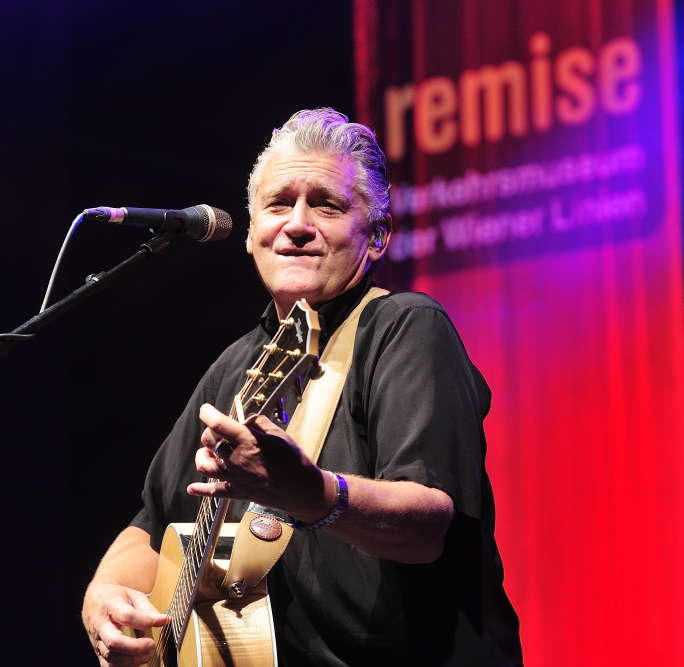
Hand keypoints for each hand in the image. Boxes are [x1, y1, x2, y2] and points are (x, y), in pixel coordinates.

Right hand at [82, 582, 167, 666]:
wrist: (93, 600)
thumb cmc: (115, 597)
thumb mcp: (132, 595)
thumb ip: (148, 609)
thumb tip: (164, 620)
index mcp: (111, 605)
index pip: (127, 616)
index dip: (144, 621)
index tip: (159, 622)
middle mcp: (101, 624)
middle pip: (114, 641)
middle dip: (135, 647)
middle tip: (151, 644)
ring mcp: (97, 639)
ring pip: (109, 656)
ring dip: (130, 660)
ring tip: (147, 655)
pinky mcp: (97, 650)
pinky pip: (106, 664)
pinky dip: (121, 666)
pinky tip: (134, 662)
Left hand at [187, 403, 335, 522]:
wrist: (302, 490)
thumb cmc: (294, 460)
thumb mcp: (280, 435)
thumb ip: (260, 424)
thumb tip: (247, 421)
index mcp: (247, 442)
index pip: (218, 425)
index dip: (208, 414)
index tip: (206, 409)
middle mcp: (236, 460)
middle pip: (209, 443)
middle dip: (210, 433)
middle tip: (218, 431)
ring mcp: (235, 478)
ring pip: (205, 466)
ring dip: (203, 456)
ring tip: (209, 452)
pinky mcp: (237, 493)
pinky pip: (213, 492)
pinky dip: (200, 490)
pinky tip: (191, 488)